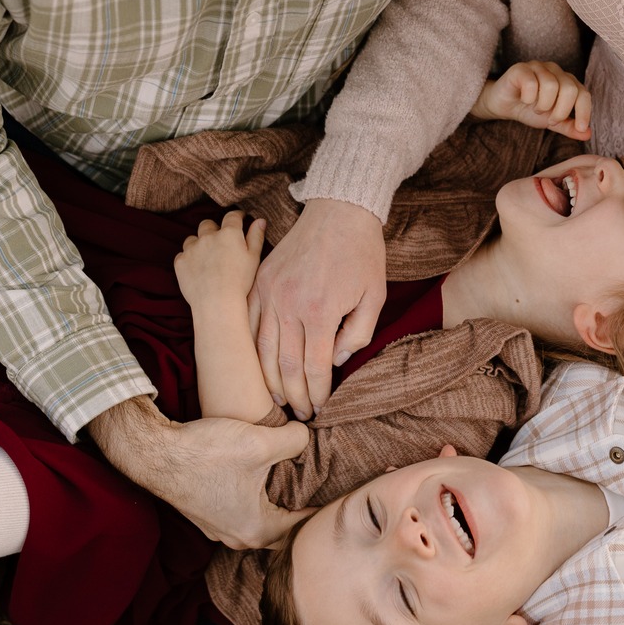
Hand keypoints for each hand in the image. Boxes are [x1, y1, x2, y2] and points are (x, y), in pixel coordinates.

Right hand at [85, 395, 314, 548]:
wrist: (154, 453)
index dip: (325, 509)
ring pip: (262, 524)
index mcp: (258, 530)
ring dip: (278, 509)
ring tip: (295, 486)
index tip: (341, 495)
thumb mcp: (260, 443)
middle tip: (321, 491)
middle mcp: (238, 538)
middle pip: (284, 532)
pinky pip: (242, 515)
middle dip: (303, 513)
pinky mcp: (206, 516)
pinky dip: (257, 504)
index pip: (305, 527)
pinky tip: (262, 483)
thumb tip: (308, 439)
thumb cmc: (206, 453)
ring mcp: (219, 530)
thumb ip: (295, 442)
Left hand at [174, 211, 266, 308]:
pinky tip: (196, 270)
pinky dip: (188, 259)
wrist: (217, 302)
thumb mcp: (254, 258)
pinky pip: (182, 255)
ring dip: (198, 244)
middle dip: (213, 230)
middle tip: (220, 243)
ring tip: (206, 258)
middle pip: (208, 224)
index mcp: (229, 233)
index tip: (239, 219)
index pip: (232, 216)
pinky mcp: (180, 261)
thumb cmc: (240, 281)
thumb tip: (259, 220)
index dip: (237, 216)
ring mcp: (192, 248)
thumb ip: (256, 236)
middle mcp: (208, 236)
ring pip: (192, 239)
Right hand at [249, 198, 386, 418]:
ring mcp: (269, 291)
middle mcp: (288, 304)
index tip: (320, 408)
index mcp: (319, 311)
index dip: (317, 393)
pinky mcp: (260, 280)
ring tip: (277, 399)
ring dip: (268, 378)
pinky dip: (251, 348)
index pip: (314, 367)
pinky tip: (258, 365)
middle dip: (293, 395)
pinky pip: (249, 321)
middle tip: (300, 413)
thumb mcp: (374, 297)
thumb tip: (334, 362)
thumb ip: (356, 335)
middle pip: (284, 364)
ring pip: (261, 348)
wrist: (339, 211)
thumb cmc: (363, 254)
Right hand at [470, 60, 592, 139]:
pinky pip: (531, 82)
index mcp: (567, 81)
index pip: (583, 93)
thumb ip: (568, 126)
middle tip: (550, 120)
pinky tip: (525, 100)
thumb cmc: (529, 109)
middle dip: (561, 111)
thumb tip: (587, 134)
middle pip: (569, 89)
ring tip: (536, 109)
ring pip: (551, 85)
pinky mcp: (521, 68)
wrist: (504, 105)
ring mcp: (538, 67)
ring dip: (543, 105)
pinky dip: (529, 97)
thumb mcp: (552, 121)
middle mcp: (555, 71)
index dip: (584, 111)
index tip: (580, 128)